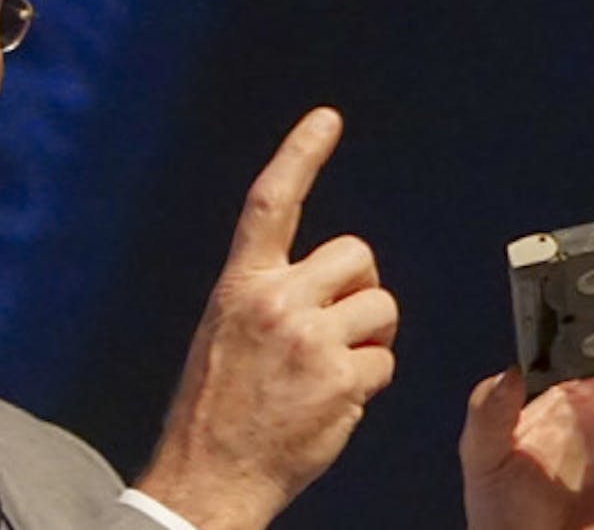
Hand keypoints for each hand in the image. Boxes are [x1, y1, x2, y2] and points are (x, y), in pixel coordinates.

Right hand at [136, 108, 397, 529]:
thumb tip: (322, 282)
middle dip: (362, 287)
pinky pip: (385, 362)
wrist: (209, 474)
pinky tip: (334, 402)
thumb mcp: (225, 332)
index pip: (272, 202)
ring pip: (382, 309)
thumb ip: (268, 296)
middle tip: (341, 325)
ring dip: (371, 338)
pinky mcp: (342, 379)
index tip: (327, 119)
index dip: (300, 154)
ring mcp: (311, 340)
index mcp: (240, 285)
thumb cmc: (216, 407)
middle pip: (358, 255)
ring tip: (332, 370)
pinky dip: (369, 382)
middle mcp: (276, 301)